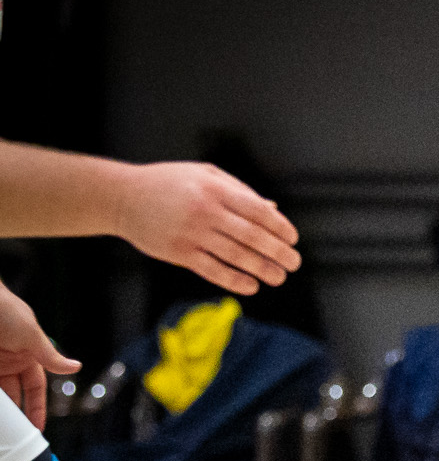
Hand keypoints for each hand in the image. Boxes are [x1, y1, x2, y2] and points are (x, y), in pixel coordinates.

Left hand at [0, 283, 80, 428]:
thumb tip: (75, 367)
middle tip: (18, 434)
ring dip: (2, 408)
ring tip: (3, 429)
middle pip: (14, 394)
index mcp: (27, 355)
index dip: (37, 407)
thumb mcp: (31, 334)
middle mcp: (8, 361)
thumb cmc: (4, 309)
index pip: (35, 387)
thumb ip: (50, 355)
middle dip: (17, 413)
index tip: (38, 427)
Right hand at [114, 162, 300, 294]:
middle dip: (278, 252)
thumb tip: (273, 209)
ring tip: (279, 277)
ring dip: (262, 269)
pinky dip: (234, 280)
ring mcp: (191, 233)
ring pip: (235, 255)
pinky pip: (212, 270)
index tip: (292, 239)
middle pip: (251, 236)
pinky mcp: (178, 252)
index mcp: (215, 189)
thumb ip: (239, 190)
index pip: (257, 211)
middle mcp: (205, 211)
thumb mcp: (204, 175)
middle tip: (294, 263)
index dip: (280, 227)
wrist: (122, 197)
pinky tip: (251, 286)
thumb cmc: (169, 183)